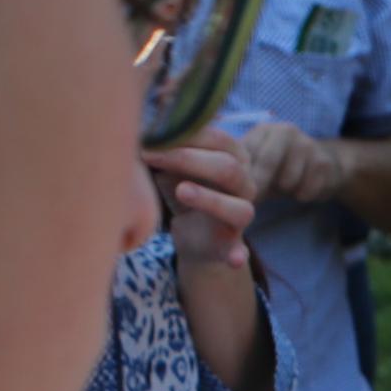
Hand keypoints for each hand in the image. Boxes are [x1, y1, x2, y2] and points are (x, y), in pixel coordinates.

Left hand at [146, 131, 258, 276]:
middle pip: (228, 168)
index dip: (187, 135)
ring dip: (210, 199)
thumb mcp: (173, 167)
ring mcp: (242, 216)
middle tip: (151, 155)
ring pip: (239, 208)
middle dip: (188, 159)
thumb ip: (167, 149)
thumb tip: (145, 131)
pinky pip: (240, 252)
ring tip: (181, 190)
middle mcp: (245, 185)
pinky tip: (234, 259)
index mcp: (235, 159)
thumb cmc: (184, 191)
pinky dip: (238, 255)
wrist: (194, 236)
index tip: (151, 136)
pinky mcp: (233, 246)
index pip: (220, 139)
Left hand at [235, 116, 348, 204]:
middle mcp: (285, 131)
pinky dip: (301, 195)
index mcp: (264, 130)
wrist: (321, 167)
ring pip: (288, 180)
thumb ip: (240, 171)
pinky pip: (306, 189)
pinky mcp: (323, 162)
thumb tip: (221, 188)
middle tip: (254, 201)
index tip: (237, 193)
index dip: (241, 176)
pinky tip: (302, 189)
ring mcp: (307, 144)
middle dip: (260, 186)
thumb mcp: (257, 165)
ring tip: (284, 187)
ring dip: (284, 191)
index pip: (247, 152)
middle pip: (268, 162)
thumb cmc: (280, 169)